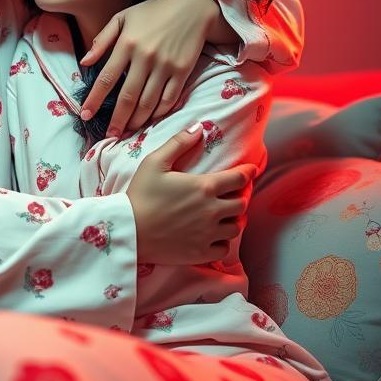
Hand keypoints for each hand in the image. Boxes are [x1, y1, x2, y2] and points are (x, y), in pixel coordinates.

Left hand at [79, 0, 221, 136]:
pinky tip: (149, 119)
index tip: (85, 115)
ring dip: (136, 121)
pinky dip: (158, 113)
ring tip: (127, 130)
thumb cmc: (152, 12)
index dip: (95, 99)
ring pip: (148, 102)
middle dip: (117, 120)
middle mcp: (146, 57)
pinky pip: (169, 99)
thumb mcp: (122, 17)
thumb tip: (84, 63)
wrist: (192, 6)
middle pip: (128, 97)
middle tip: (109, 135)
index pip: (107, 78)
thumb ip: (102, 40)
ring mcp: (166, 66)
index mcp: (127, 44)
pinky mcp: (183, 72)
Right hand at [126, 125, 256, 264]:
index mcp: (204, 187)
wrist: (128, 230)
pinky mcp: (201, 252)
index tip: (251, 170)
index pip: (239, 178)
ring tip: (224, 216)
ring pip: (236, 226)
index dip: (248, 172)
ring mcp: (208, 233)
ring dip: (233, 219)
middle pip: (241, 203)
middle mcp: (212, 210)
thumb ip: (178, 143)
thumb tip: (197, 128)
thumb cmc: (140, 195)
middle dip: (239, 197)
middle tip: (232, 194)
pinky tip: (213, 236)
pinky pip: (224, 248)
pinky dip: (223, 241)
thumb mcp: (155, 162)